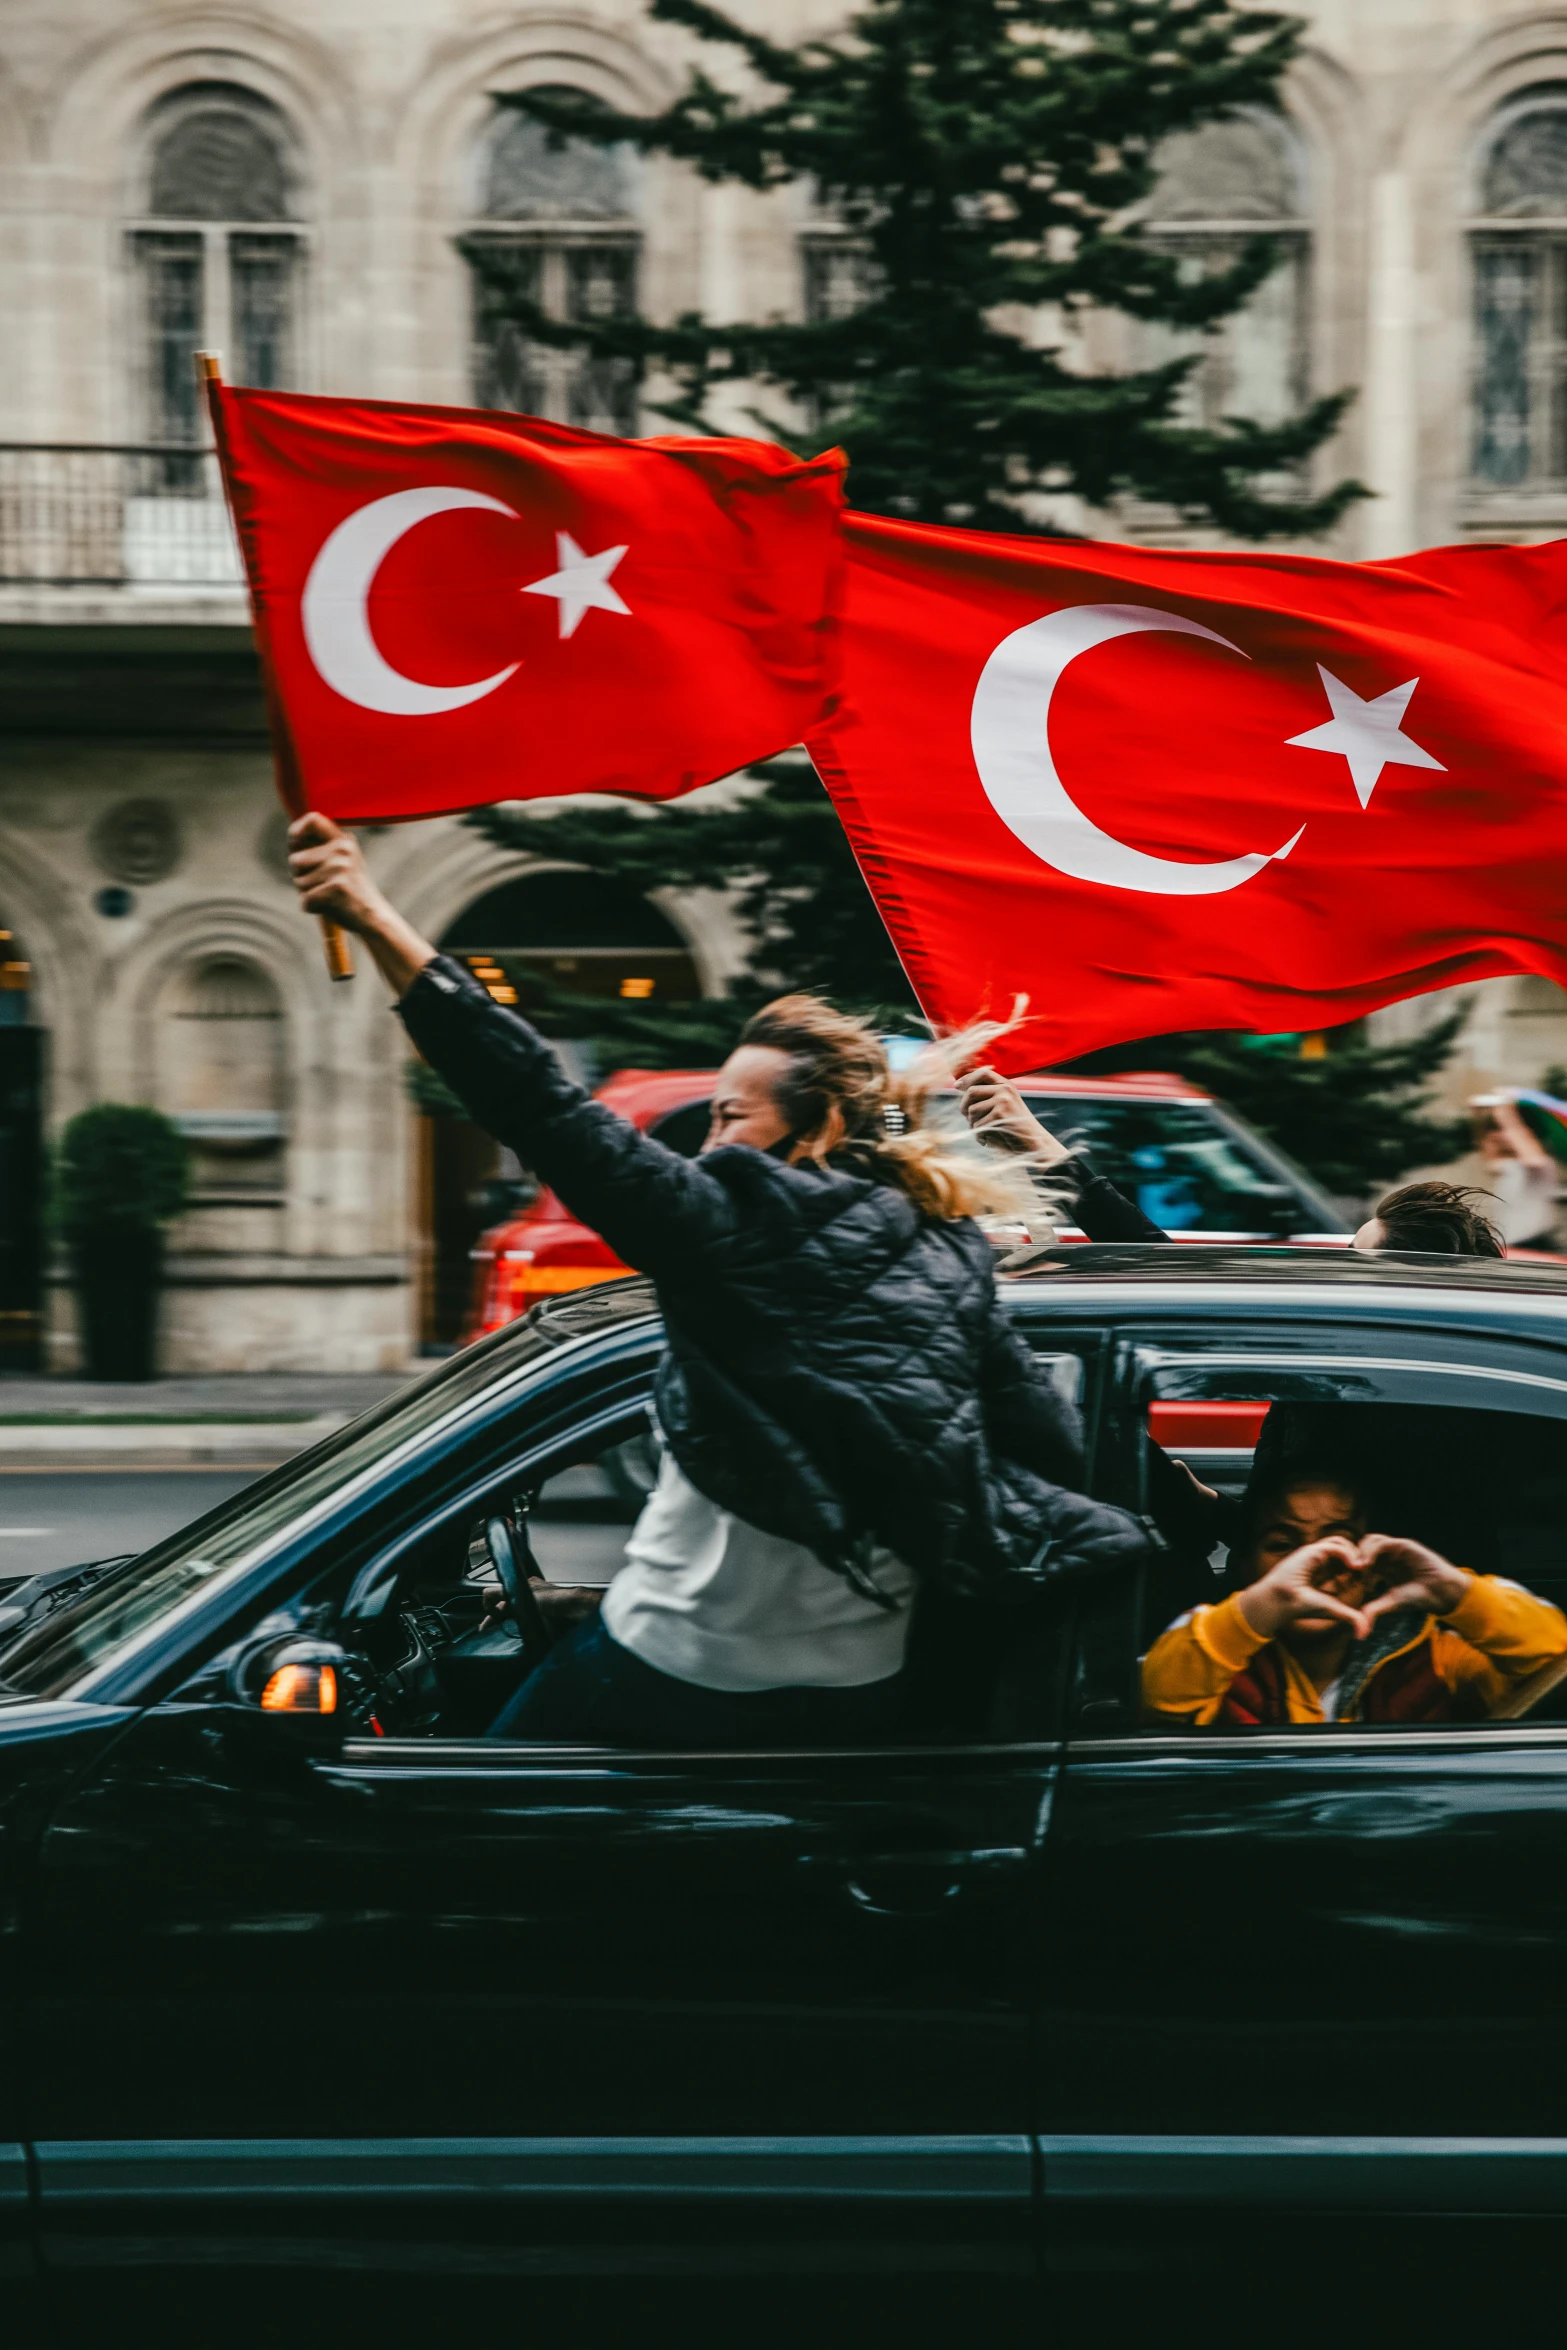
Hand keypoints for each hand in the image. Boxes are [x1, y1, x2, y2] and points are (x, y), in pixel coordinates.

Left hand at [286, 812, 439, 996]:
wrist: (373, 917)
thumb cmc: (350, 891)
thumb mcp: (340, 862)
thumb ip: (319, 850)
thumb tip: (293, 839)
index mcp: (343, 840)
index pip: (312, 819)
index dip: (296, 831)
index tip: (295, 845)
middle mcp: (342, 849)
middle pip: (295, 860)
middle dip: (300, 877)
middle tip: (323, 885)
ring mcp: (340, 867)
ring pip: (299, 882)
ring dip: (307, 894)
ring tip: (329, 896)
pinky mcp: (337, 888)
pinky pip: (306, 900)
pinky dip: (312, 908)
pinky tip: (330, 907)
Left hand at [957, 1066, 1069, 1161]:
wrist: (1033, 1143)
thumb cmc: (1013, 1127)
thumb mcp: (1002, 1106)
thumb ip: (986, 1096)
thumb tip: (958, 1086)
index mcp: (1006, 1085)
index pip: (982, 1073)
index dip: (967, 1078)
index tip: (956, 1086)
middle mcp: (1005, 1089)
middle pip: (971, 1091)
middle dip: (964, 1107)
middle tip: (966, 1119)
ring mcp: (1003, 1100)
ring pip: (972, 1110)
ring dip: (972, 1124)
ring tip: (980, 1132)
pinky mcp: (1000, 1114)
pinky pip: (977, 1124)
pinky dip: (978, 1135)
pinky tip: (985, 1140)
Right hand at [1235, 1536, 1371, 1642]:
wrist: (1282, 1602)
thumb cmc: (1302, 1606)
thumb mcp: (1333, 1610)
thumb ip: (1349, 1618)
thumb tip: (1364, 1634)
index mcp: (1323, 1571)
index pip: (1345, 1560)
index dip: (1357, 1566)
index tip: (1364, 1578)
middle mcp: (1319, 1560)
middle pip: (1344, 1547)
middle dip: (1358, 1556)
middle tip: (1365, 1570)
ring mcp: (1315, 1553)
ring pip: (1340, 1542)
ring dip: (1354, 1552)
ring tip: (1360, 1567)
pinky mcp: (1311, 1551)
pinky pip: (1335, 1546)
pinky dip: (1348, 1553)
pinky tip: (1354, 1565)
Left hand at [1358, 1534, 1471, 1624]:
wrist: (1441, 1592)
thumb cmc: (1418, 1598)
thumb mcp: (1390, 1603)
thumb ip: (1374, 1610)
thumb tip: (1358, 1633)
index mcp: (1382, 1567)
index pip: (1359, 1559)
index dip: (1351, 1568)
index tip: (1346, 1581)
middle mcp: (1387, 1556)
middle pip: (1361, 1547)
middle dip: (1353, 1557)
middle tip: (1350, 1573)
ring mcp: (1395, 1549)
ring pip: (1369, 1541)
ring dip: (1360, 1552)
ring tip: (1358, 1568)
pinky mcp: (1404, 1545)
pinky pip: (1382, 1543)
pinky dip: (1370, 1551)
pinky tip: (1367, 1564)